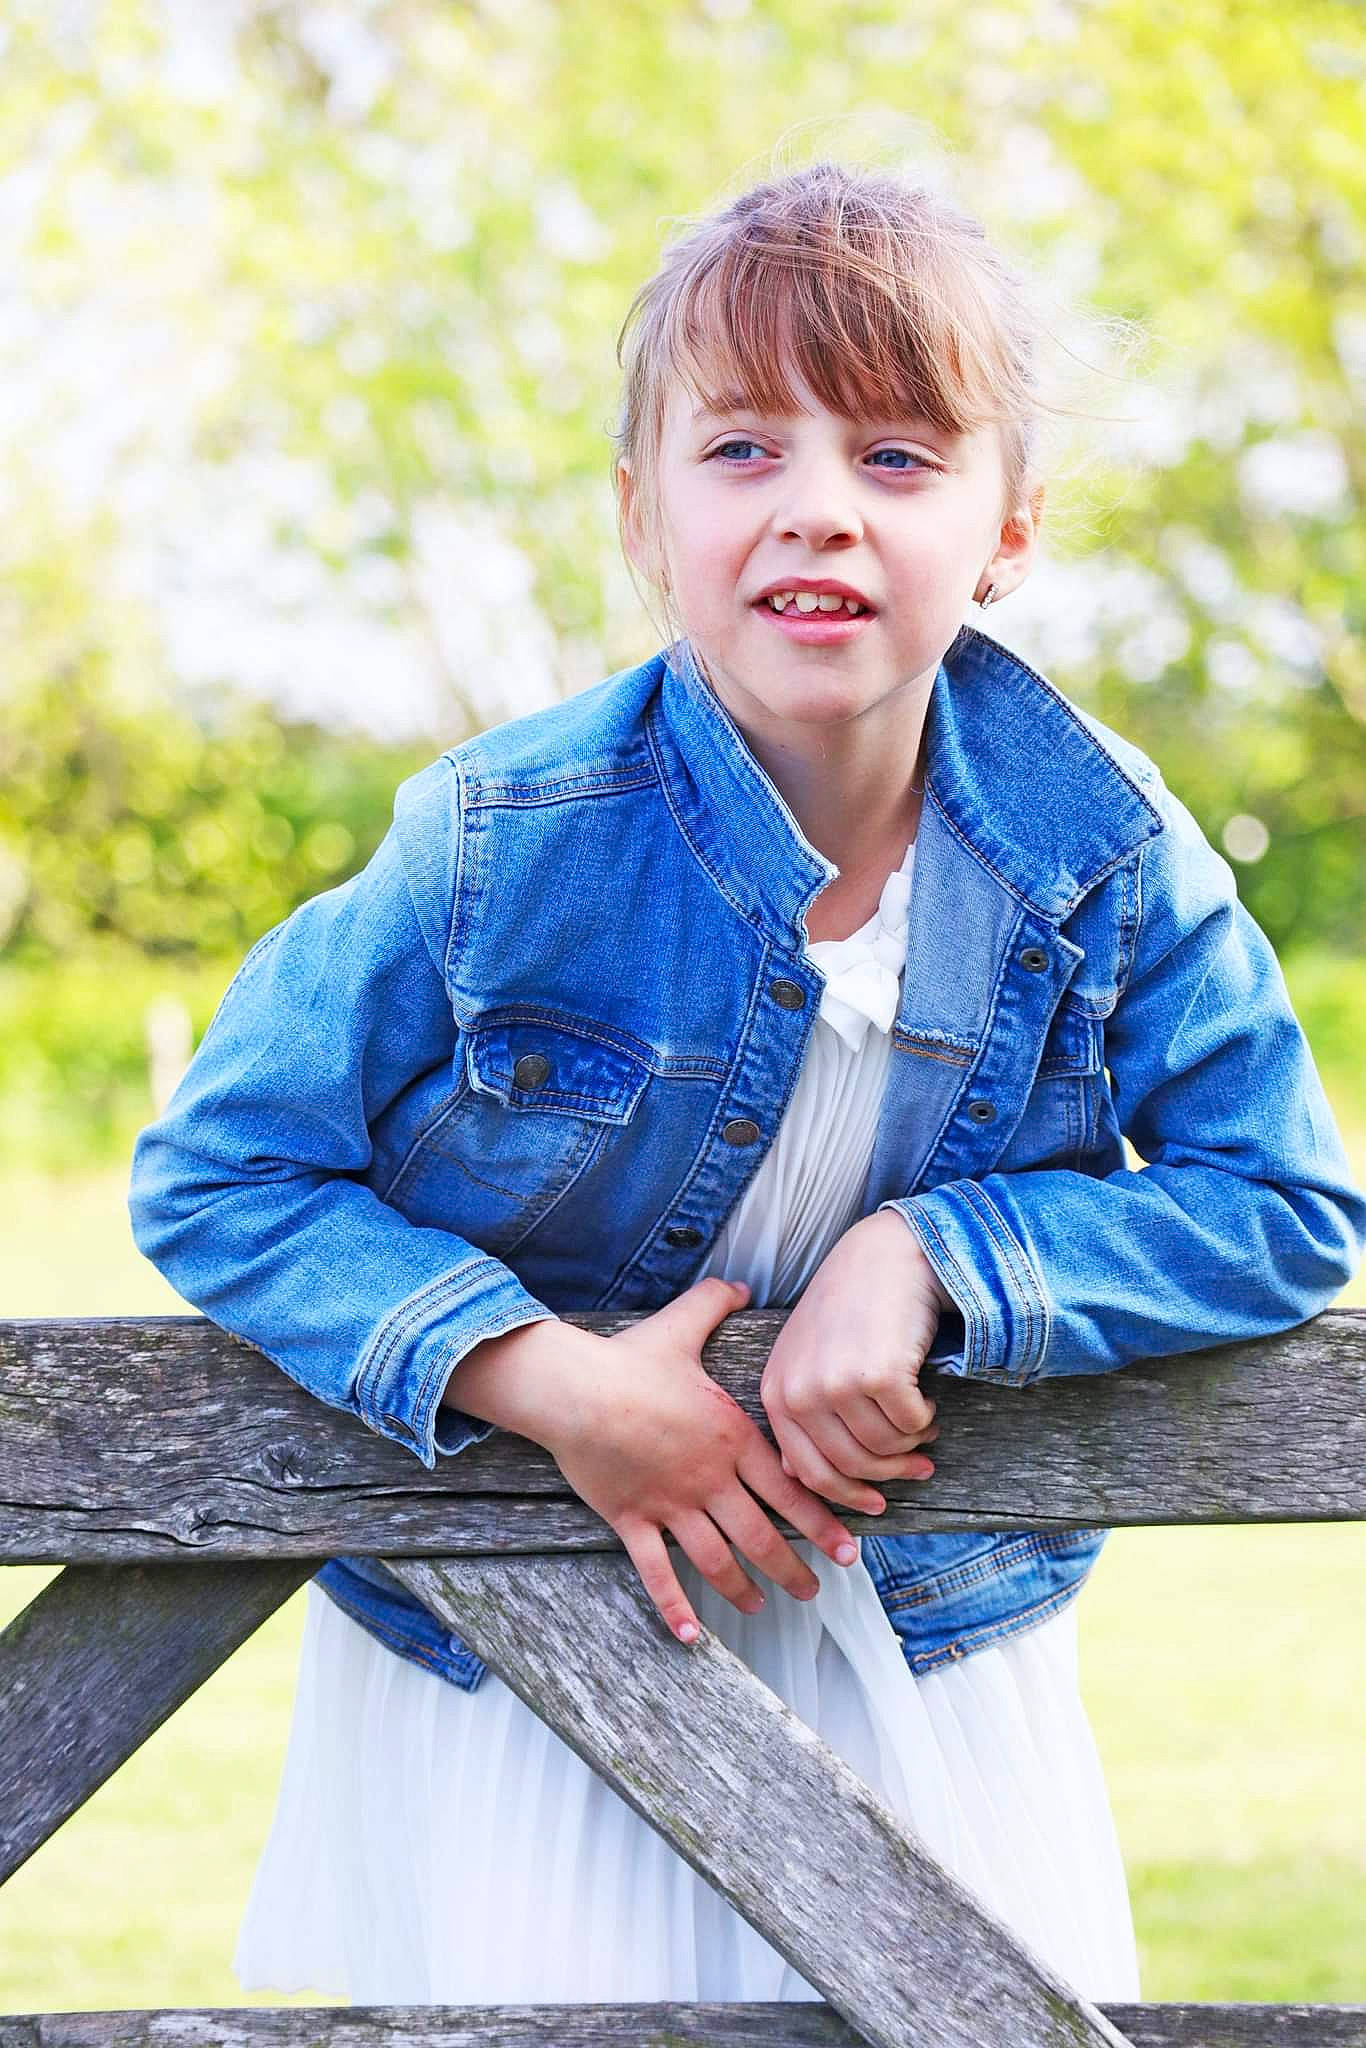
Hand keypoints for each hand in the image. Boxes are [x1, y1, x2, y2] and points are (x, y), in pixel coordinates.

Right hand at [538, 1276, 862, 1642]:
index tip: (847, 1548)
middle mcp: (709, 1479)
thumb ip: (716, 1303)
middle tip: (815, 1590)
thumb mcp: (682, 1324)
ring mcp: (671, 1504)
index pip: (789, 1489)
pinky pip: (657, 1571)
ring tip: (764, 1606)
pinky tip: (692, 1634)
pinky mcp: (632, 1519)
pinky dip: (675, 1606)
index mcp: (731, 1438)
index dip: (822, 1522)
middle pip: (761, 1536)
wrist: (575, 1390)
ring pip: (718, 1559)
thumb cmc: (630, 1359)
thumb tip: (741, 1282)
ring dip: (745, 1588)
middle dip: (794, 1568)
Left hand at [759, 1210, 951, 1513]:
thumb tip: (796, 1474)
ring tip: (921, 1420)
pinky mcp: (878, 1374)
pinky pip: (911, 1424)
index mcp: (776, 1392)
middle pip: (852, 1467)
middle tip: (919, 1465)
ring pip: (886, 1449)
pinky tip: (927, 1397)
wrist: (883, 1254)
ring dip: (912, 1441)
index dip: (848, 1496)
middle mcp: (799, 1392)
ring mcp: (837, 1383)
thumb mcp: (805, 1357)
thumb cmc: (848, 1306)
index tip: (876, 1504)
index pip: (809, 1472)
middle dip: (891, 1473)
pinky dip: (925, 1417)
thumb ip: (798, 1411)